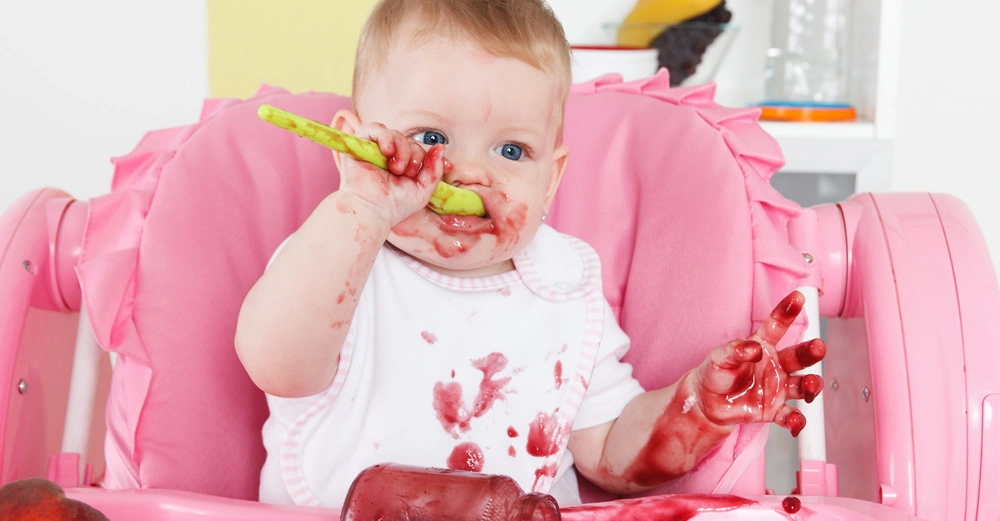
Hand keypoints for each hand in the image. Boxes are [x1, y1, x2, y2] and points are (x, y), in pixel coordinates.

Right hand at [338, 122, 450, 226]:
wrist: (372, 213)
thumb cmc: (394, 206)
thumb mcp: (422, 190)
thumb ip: (434, 170)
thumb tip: (441, 147)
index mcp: (402, 166)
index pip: (419, 150)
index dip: (431, 156)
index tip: (441, 168)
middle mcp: (388, 157)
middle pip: (409, 141)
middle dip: (415, 156)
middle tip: (408, 173)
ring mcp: (374, 151)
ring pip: (395, 134)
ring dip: (403, 149)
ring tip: (397, 168)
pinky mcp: (359, 146)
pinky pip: (375, 128)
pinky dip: (385, 137)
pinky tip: (388, 152)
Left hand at [692, 291, 825, 436]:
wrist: (708, 402)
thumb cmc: (715, 373)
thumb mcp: (718, 358)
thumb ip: (735, 350)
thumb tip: (753, 348)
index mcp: (762, 346)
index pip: (777, 326)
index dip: (787, 312)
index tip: (798, 298)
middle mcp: (775, 365)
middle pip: (798, 356)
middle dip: (811, 351)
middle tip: (818, 347)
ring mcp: (777, 387)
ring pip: (802, 384)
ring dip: (810, 385)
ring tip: (809, 385)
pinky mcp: (774, 409)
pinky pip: (790, 415)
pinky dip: (796, 421)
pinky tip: (796, 423)